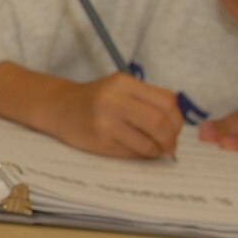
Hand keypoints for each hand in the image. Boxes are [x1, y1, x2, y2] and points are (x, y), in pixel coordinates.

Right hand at [47, 72, 183, 159]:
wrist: (60, 108)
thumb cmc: (96, 99)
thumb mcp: (121, 88)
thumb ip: (148, 99)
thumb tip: (175, 126)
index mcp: (123, 83)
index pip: (166, 102)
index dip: (177, 119)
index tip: (175, 128)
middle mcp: (113, 100)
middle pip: (159, 122)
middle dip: (170, 138)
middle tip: (169, 145)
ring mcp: (105, 122)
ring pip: (147, 142)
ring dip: (157, 150)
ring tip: (155, 150)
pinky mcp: (99, 141)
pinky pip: (131, 153)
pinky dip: (141, 155)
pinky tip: (138, 151)